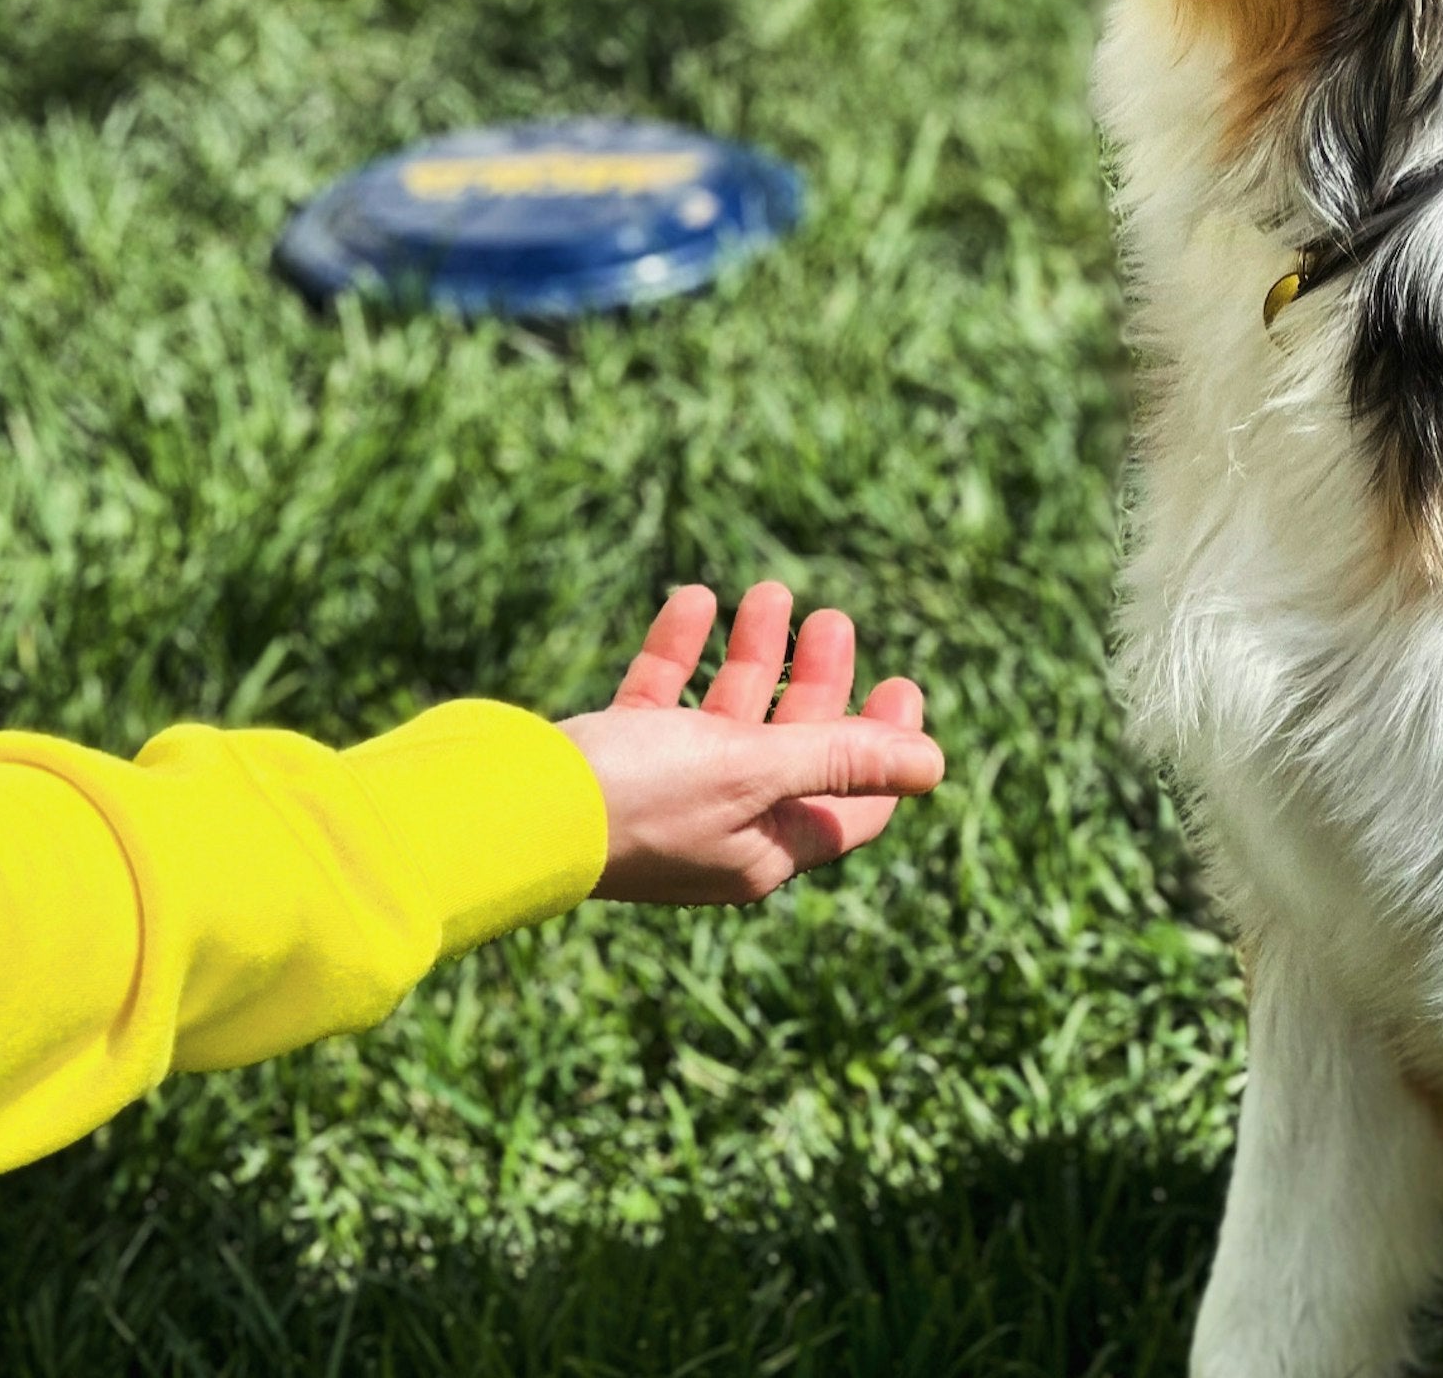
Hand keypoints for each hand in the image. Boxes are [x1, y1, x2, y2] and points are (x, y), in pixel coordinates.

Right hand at [563, 582, 943, 904]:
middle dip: (816, 682)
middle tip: (832, 620)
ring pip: (726, 716)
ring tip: (768, 593)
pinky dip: (680, 649)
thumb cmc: (639, 798)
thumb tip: (937, 766)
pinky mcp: (613, 758)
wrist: (506, 811)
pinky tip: (694, 597)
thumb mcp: (753, 771)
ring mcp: (663, 793)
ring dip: (750, 653)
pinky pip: (660, 697)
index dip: (886, 746)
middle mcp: (720, 827)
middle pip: (793, 749)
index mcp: (764, 849)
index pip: (852, 804)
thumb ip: (842, 759)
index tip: (902, 683)